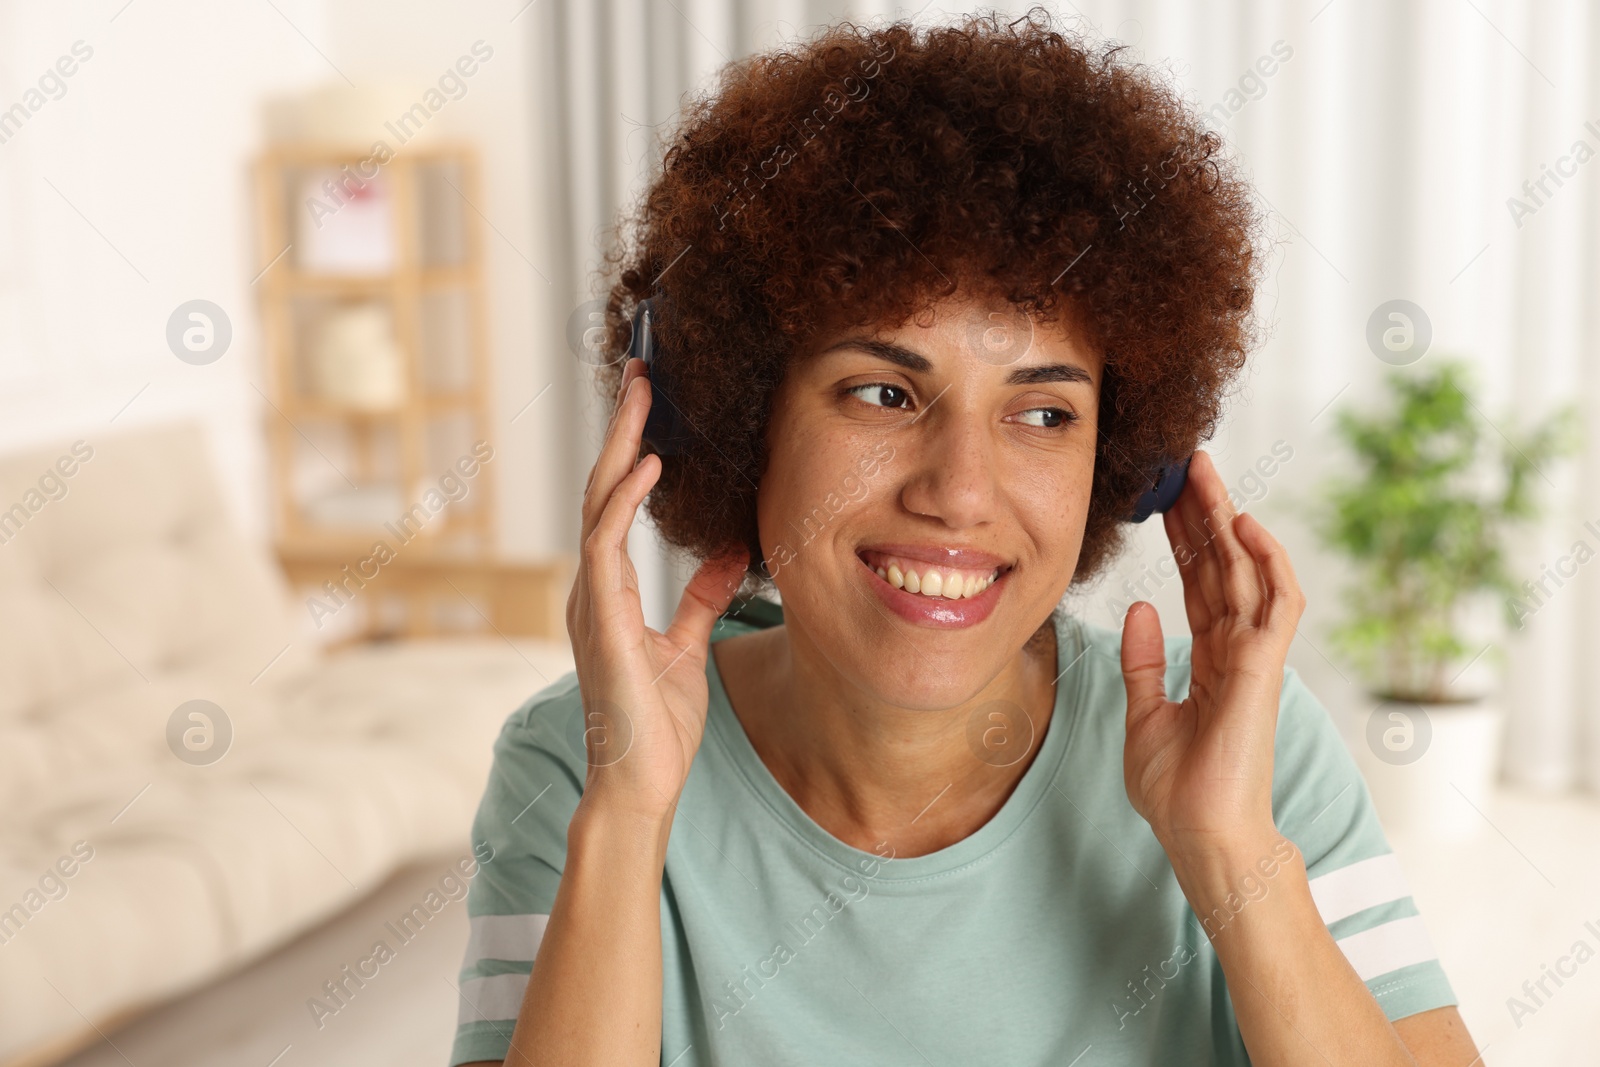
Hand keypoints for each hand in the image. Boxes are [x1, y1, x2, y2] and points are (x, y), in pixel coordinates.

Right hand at [566, 358, 746, 823]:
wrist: (641, 782)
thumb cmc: (658, 722)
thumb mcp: (688, 645)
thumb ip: (700, 597)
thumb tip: (727, 550)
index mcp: (609, 588)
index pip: (616, 502)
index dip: (631, 449)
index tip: (651, 402)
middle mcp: (593, 586)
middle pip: (602, 488)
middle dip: (621, 428)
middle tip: (642, 372)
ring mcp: (590, 600)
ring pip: (597, 504)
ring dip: (619, 446)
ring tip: (642, 396)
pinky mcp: (599, 620)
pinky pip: (605, 546)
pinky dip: (623, 502)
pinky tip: (647, 466)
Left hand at [1118, 450, 1305, 860]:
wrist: (1201, 837)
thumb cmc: (1178, 790)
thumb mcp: (1145, 714)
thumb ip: (1144, 660)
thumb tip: (1140, 607)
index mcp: (1213, 659)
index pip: (1200, 582)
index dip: (1187, 538)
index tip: (1167, 497)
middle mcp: (1238, 650)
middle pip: (1223, 565)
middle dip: (1205, 513)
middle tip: (1185, 464)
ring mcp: (1256, 658)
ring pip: (1248, 571)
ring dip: (1229, 520)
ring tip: (1204, 475)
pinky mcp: (1265, 670)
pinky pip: (1277, 604)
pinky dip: (1266, 561)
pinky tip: (1244, 525)